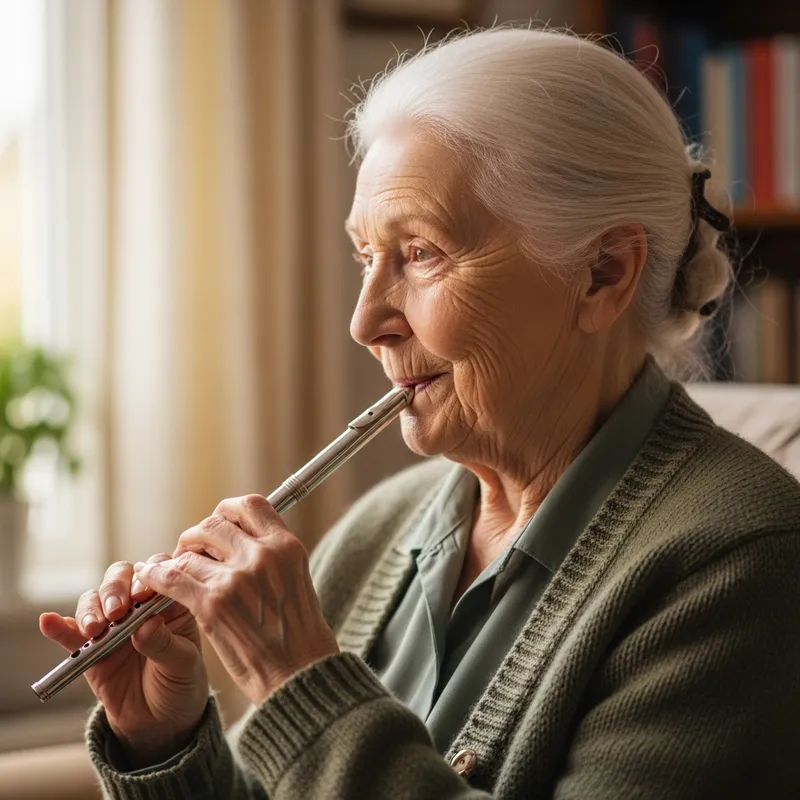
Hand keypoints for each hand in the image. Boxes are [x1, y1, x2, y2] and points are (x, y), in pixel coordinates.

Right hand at [39, 556, 208, 767]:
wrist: (160, 721)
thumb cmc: (181, 683)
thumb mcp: (183, 665)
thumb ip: (165, 644)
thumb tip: (147, 624)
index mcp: (171, 602)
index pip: (159, 573)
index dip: (149, 576)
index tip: (142, 594)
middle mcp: (140, 606)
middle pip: (122, 578)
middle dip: (116, 588)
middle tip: (116, 611)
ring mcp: (113, 625)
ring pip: (95, 599)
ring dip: (91, 609)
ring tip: (94, 629)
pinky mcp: (90, 647)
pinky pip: (70, 633)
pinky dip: (59, 627)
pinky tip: (48, 622)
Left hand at [133, 495, 338, 705]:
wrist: (299, 676)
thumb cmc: (299, 635)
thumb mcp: (297, 581)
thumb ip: (272, 557)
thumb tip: (241, 540)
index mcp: (287, 546)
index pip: (250, 505)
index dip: (228, 510)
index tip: (219, 522)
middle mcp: (263, 555)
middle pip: (214, 523)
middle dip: (197, 536)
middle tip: (191, 552)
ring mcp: (236, 578)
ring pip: (190, 552)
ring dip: (178, 561)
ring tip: (176, 574)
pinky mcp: (212, 604)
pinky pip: (173, 578)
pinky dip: (158, 577)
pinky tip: (152, 579)